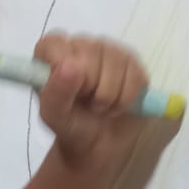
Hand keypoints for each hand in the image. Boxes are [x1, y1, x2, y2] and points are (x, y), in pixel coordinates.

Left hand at [34, 33, 148, 165]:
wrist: (98, 144)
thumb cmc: (71, 125)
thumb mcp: (54, 116)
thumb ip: (55, 92)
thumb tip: (70, 65)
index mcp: (53, 51)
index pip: (55, 43)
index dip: (64, 69)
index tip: (68, 91)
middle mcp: (81, 44)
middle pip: (90, 52)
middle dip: (89, 88)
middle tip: (85, 103)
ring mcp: (109, 50)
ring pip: (115, 64)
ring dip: (108, 97)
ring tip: (99, 106)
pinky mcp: (132, 63)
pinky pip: (134, 76)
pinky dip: (125, 100)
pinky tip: (116, 104)